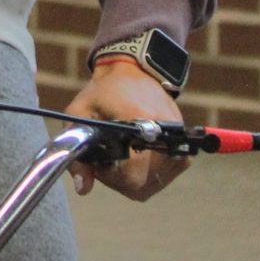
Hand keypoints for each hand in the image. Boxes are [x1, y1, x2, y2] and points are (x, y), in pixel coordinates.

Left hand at [64, 58, 187, 201]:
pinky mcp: (181, 142)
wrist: (134, 71)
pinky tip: (135, 159)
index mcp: (138, 121)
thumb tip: (83, 189)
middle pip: (145, 183)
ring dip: (136, 179)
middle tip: (107, 163)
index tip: (98, 165)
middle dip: (121, 181)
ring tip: (120, 158)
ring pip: (156, 182)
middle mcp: (163, 132)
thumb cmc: (102, 92)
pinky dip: (150, 173)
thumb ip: (78, 153)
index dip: (112, 177)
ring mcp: (176, 139)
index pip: (133, 173)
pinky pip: (168, 173)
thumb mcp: (78, 114)